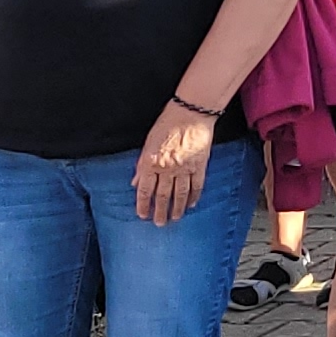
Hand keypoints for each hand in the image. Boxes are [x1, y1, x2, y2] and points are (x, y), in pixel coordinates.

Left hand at [133, 102, 217, 224]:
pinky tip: (192, 204)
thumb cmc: (167, 124)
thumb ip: (142, 165)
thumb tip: (135, 182)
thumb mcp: (148, 143)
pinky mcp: (200, 165)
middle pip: (162, 196)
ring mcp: (185, 168)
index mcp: (151, 162)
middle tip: (159, 224)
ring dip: (177, 208)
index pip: (144, 190)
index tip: (142, 214)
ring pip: (180, 194)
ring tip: (175, 218)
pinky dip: (194, 197)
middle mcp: (167, 168)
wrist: (190, 113)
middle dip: (160, 212)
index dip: (143, 204)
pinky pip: (197, 185)